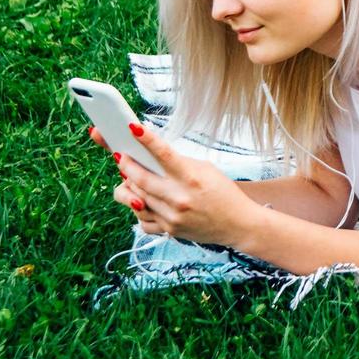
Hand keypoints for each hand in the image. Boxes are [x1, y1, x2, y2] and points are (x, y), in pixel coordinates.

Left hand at [102, 122, 260, 247]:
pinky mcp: (169, 231)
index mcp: (191, 177)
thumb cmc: (224, 193)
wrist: (238, 224)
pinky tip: (144, 202)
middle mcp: (179, 198)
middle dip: (125, 165)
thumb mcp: (207, 170)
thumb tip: (152, 158)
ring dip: (129, 187)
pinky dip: (140, 210)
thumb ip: (180, 164)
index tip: (132, 127)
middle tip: (120, 156)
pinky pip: (142, 220)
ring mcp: (172, 216)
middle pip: (140, 178)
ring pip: (135, 199)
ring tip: (130, 179)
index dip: (146, 139)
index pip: (163, 154)